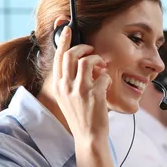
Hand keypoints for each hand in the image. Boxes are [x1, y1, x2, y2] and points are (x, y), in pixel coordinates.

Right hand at [52, 26, 111, 143]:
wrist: (88, 137)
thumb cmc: (82, 117)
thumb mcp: (69, 98)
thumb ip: (72, 81)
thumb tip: (84, 63)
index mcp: (58, 86)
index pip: (59, 57)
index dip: (64, 40)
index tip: (68, 28)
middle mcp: (66, 86)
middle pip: (71, 55)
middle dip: (84, 47)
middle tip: (93, 50)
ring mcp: (79, 90)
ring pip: (87, 62)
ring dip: (98, 60)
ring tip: (102, 67)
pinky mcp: (94, 95)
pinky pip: (104, 76)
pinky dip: (108, 77)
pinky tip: (107, 84)